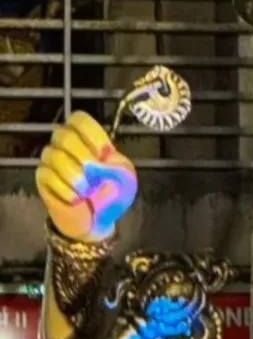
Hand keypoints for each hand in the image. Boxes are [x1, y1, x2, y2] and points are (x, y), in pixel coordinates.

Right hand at [37, 111, 135, 241]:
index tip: (104, 152)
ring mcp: (51, 160)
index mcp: (87, 138)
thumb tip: (99, 162)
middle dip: (83, 156)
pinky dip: (65, 189)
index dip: (92, 133)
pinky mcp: (42, 178)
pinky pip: (47, 175)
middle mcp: (65, 144)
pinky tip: (75, 198)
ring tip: (87, 190)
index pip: (79, 119)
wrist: (97, 219)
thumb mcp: (125, 176)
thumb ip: (117, 164)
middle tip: (95, 174)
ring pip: (54, 156)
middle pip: (63, 134)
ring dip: (75, 175)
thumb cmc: (112, 192)